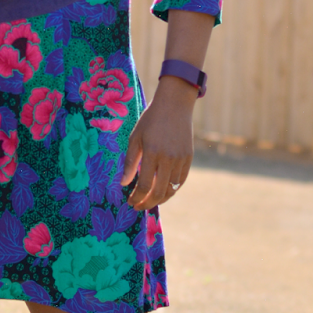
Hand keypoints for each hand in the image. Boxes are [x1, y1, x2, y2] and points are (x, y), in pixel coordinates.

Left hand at [121, 75, 197, 209]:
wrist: (175, 105)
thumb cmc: (151, 120)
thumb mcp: (135, 137)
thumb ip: (131, 162)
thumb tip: (124, 183)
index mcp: (152, 153)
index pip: (144, 185)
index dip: (136, 197)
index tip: (130, 202)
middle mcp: (169, 159)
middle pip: (159, 192)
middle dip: (147, 203)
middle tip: (138, 207)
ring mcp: (181, 159)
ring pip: (172, 189)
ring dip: (160, 199)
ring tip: (149, 200)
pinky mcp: (189, 158)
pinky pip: (180, 180)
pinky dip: (171, 189)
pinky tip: (162, 190)